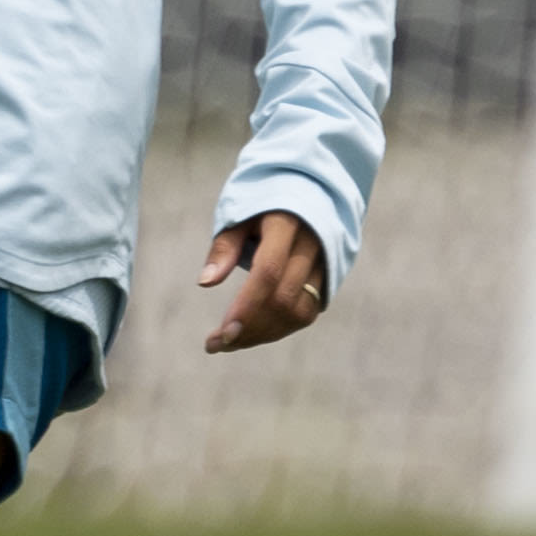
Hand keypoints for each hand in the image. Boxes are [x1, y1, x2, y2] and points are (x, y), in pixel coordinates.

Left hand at [200, 209, 329, 353]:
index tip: (222, 332)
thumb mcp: (240, 214)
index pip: (268, 270)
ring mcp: (325, 263)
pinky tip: (252, 333)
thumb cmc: (264, 203)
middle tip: (215, 344)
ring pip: (298, 312)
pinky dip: (278, 329)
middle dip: (249, 328)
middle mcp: (312, 244)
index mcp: (286, 222)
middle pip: (283, 298)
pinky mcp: (329, 279)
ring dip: (263, 334)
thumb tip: (205, 282)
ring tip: (229, 343)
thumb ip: (224, 246)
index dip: (246, 305)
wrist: (310, 190)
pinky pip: (306, 313)